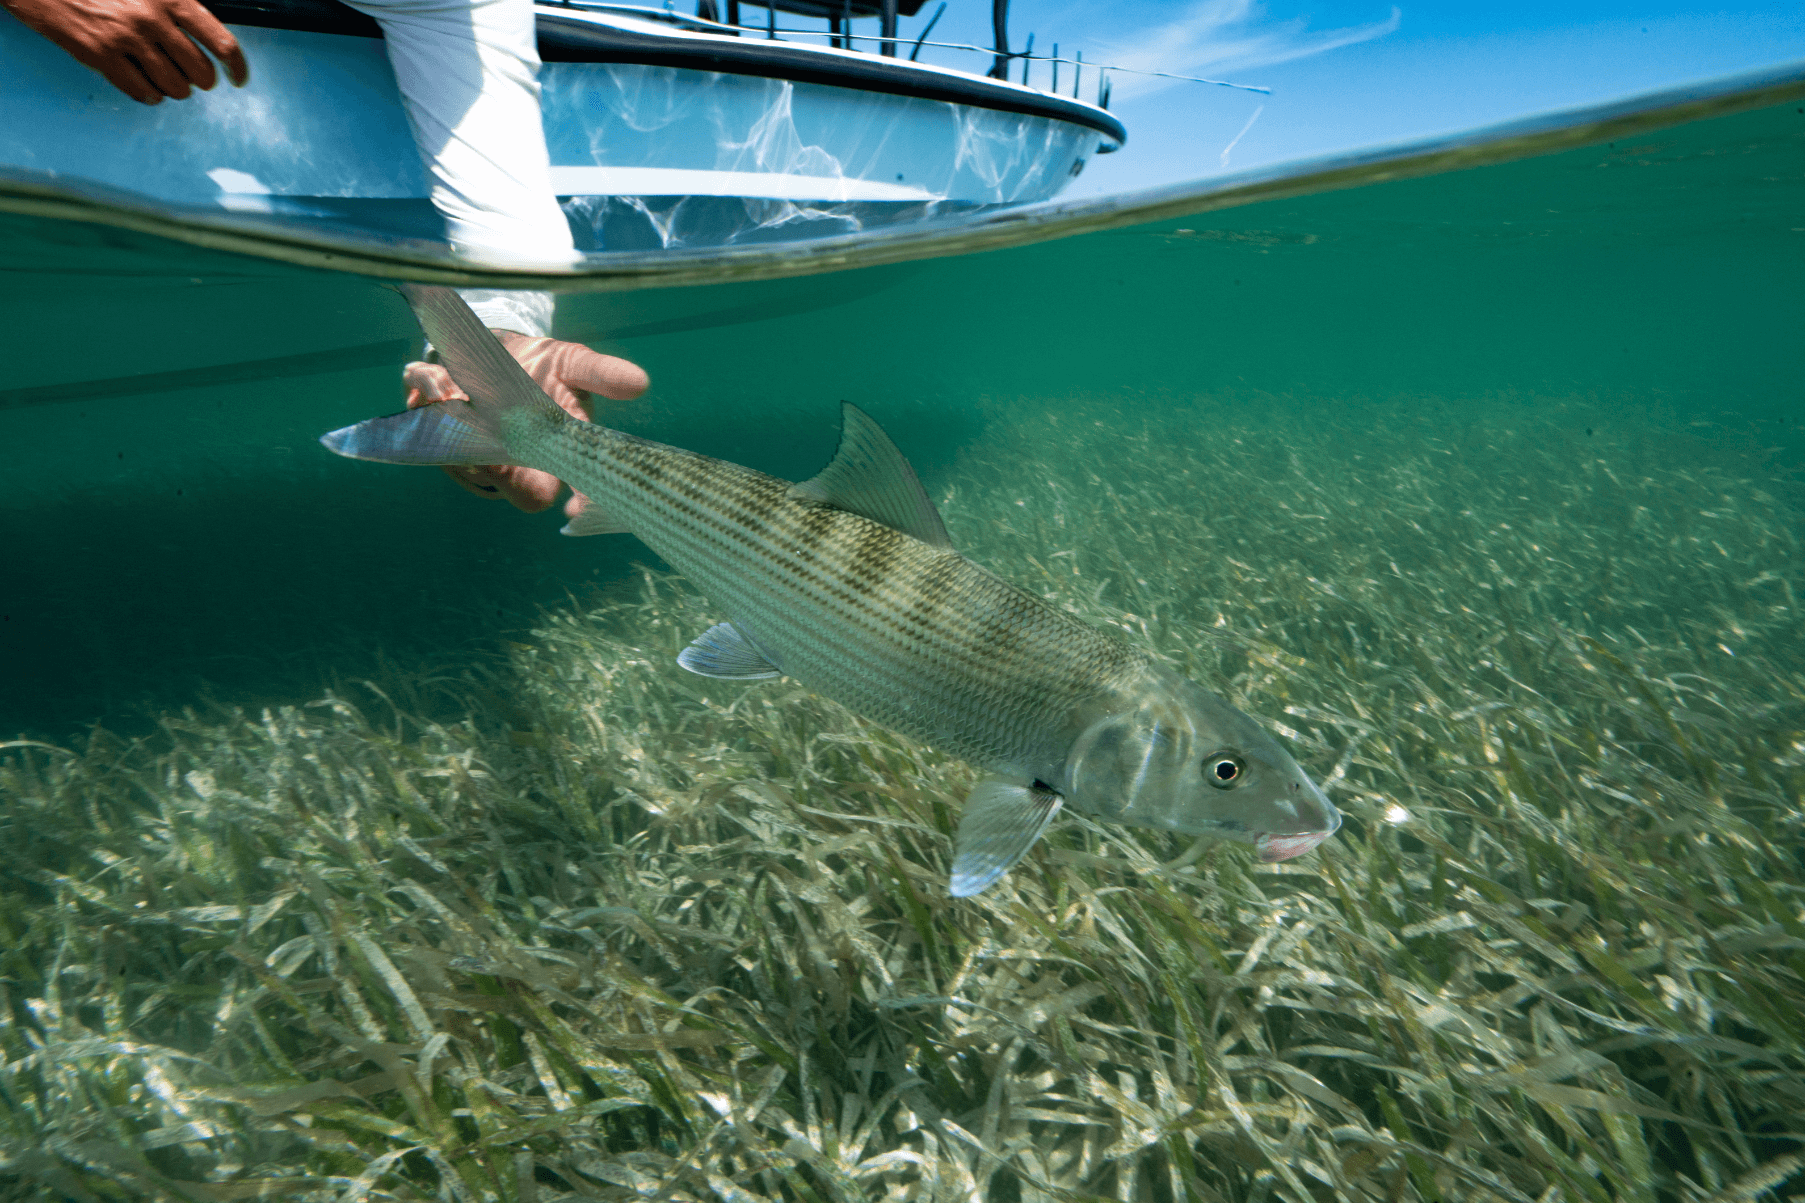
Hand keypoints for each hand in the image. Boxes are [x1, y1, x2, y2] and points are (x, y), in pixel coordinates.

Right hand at [4, 0, 248, 103]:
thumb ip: (178, 9)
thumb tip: (209, 40)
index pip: (221, 41)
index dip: (237, 66)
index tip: (239, 77)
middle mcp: (151, 18)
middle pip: (200, 71)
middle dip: (201, 80)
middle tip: (193, 77)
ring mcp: (126, 39)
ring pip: (174, 87)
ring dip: (175, 89)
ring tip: (165, 78)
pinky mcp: (102, 56)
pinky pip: (142, 92)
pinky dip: (149, 95)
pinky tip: (145, 86)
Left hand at [402, 330, 649, 513]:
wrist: (493, 349)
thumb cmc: (544, 367)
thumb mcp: (573, 363)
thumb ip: (601, 375)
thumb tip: (641, 382)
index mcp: (553, 459)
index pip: (572, 491)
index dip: (577, 502)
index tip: (574, 507)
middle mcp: (514, 468)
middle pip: (504, 486)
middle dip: (490, 458)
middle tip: (484, 427)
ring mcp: (473, 460)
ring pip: (457, 456)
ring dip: (448, 419)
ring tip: (443, 381)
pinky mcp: (436, 442)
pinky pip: (425, 433)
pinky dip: (426, 401)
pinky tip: (430, 375)